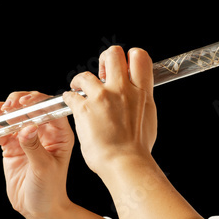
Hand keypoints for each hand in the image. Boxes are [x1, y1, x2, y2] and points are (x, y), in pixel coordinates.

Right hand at [0, 91, 74, 218]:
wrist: (38, 209)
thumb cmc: (50, 190)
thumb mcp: (44, 168)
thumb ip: (34, 147)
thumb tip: (27, 127)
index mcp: (60, 134)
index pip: (50, 109)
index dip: (37, 101)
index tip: (23, 102)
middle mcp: (44, 132)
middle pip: (30, 107)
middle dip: (16, 103)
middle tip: (6, 108)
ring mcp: (26, 138)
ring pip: (13, 116)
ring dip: (1, 111)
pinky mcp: (11, 146)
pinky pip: (0, 131)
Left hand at [63, 46, 157, 177]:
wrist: (125, 164)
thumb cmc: (137, 149)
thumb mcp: (149, 118)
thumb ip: (142, 101)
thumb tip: (139, 95)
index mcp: (142, 92)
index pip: (139, 57)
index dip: (129, 57)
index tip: (123, 66)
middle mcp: (123, 89)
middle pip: (113, 54)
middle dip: (105, 58)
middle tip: (100, 71)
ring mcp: (103, 97)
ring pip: (86, 74)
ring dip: (80, 81)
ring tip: (78, 88)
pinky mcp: (84, 108)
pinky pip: (71, 94)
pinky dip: (69, 98)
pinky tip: (71, 104)